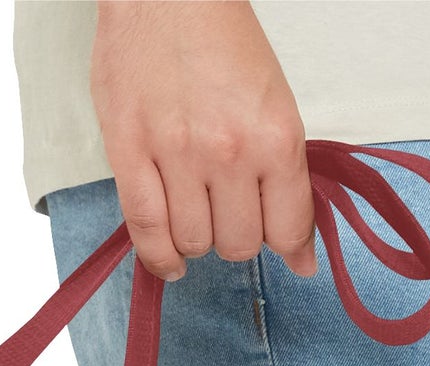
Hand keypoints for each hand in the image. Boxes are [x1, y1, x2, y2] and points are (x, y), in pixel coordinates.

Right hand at [89, 0, 314, 282]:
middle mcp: (229, 152)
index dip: (289, 246)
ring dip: (198, 239)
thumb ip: (287, 177)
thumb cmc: (221, 41)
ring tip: (196, 214)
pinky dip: (161, 258)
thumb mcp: (275, 102)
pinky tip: (171, 260)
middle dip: (238, 237)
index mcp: (275, 135)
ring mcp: (176, 156)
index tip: (286, 249)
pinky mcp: (129, 155)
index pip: (288, 227)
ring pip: (195, 243)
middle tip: (230, 213)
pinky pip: (146, 232)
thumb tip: (300, 254)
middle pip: (239, 244)